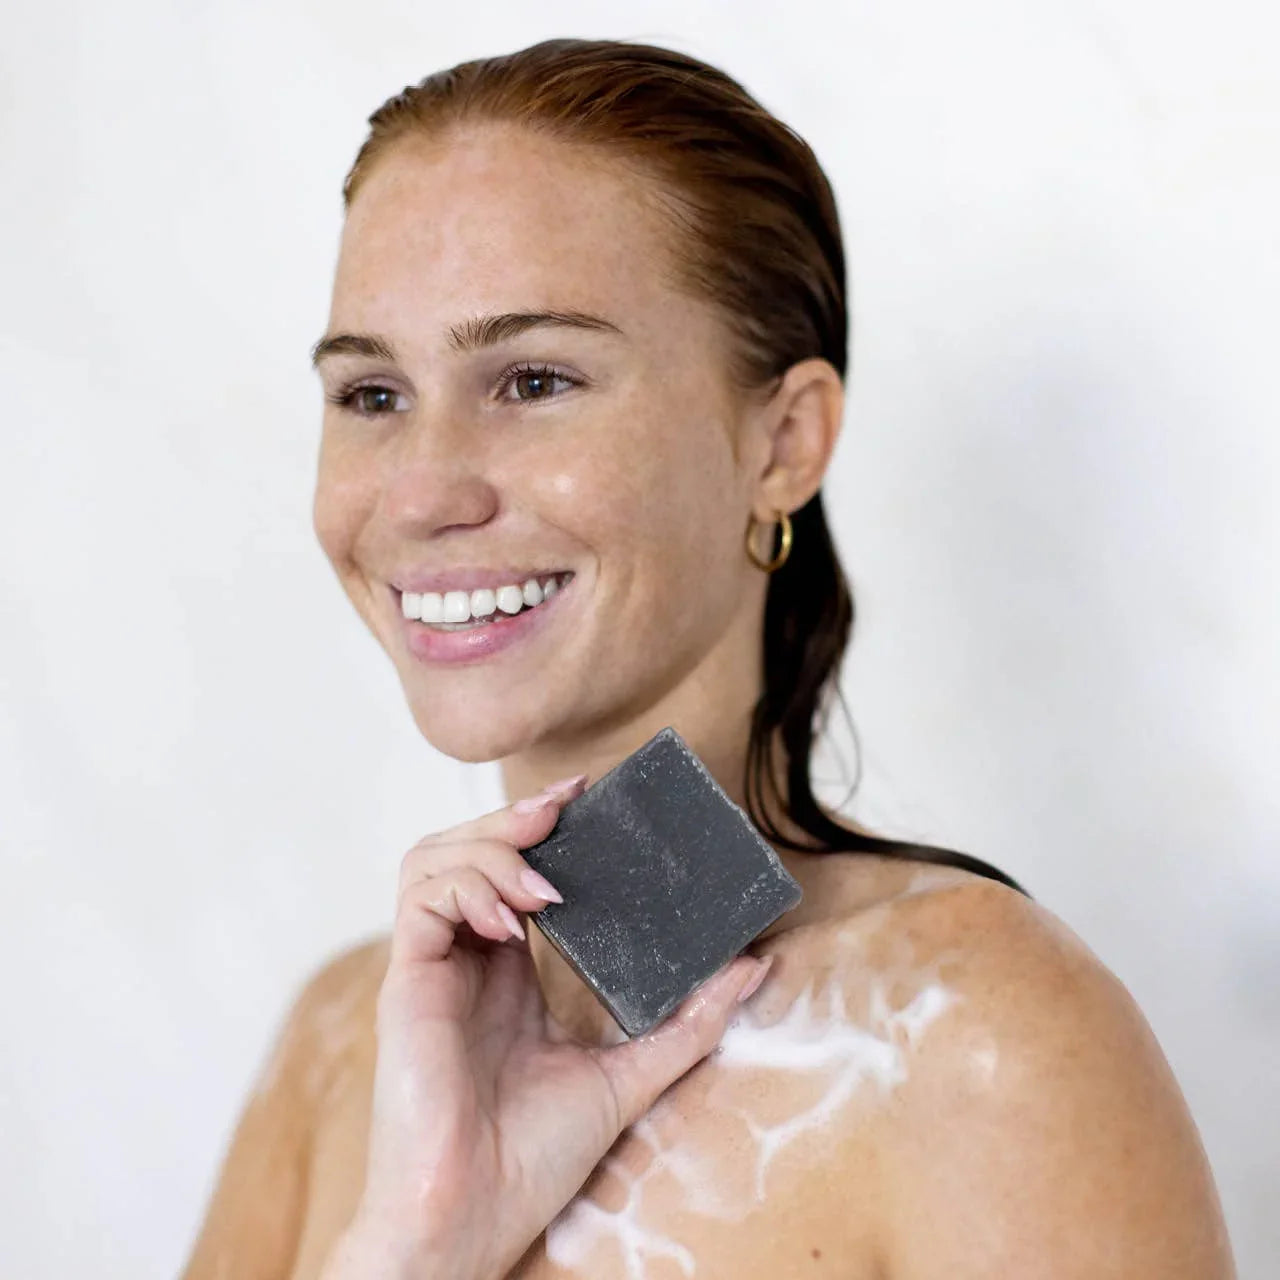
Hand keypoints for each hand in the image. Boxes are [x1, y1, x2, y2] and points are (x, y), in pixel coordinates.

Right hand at [332, 773, 771, 1279]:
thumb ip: (689, 1021)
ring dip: (489, 847)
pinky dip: (468, 888)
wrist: (474, 1215)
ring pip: (433, 861)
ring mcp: (433, 968)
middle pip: (467, 851)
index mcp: (506, 974)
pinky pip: (422, 902)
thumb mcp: (630, 1073)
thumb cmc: (534, 1158)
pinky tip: (511, 917)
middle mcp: (466, 960)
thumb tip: (755, 966)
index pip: (514, 874)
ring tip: (540, 874)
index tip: (588, 800)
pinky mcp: (407, 981)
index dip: (542, 830)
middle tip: (565, 806)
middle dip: (513, 818)